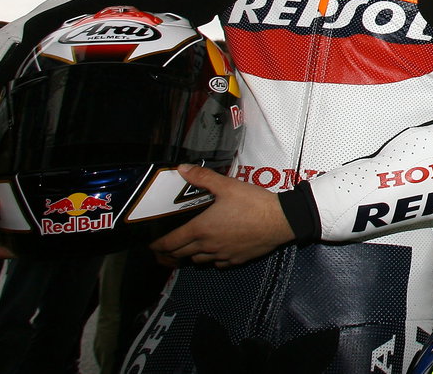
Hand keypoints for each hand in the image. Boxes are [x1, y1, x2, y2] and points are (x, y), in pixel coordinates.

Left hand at [148, 164, 294, 267]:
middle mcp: (208, 246)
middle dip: (169, 252)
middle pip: (180, 254)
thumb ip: (203, 177)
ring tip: (190, 248)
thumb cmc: (252, 203)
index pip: (170, 243)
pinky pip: (217, 264)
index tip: (152, 245)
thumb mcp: (228, 186)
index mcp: (200, 229)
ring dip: (190, 255)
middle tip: (165, 248)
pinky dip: (212, 259)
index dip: (157, 245)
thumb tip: (182, 168)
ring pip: (198, 260)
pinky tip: (216, 252)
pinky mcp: (236, 260)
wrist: (281, 221)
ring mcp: (222, 255)